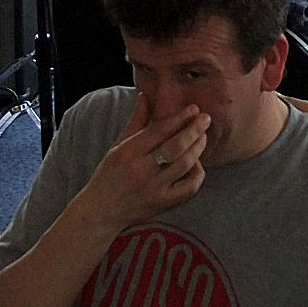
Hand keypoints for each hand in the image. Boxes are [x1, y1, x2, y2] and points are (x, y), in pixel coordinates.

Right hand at [78, 97, 212, 231]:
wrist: (101, 212)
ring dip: (198, 148)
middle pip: (176, 146)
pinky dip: (197, 173)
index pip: (159, 130)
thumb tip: (145, 94)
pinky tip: (197, 163)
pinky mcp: (162, 204)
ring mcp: (153, 189)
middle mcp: (141, 170)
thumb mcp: (118, 145)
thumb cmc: (109, 174)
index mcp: (128, 152)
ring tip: (203, 137)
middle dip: (195, 130)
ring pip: (185, 165)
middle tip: (206, 118)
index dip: (179, 118)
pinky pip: (188, 188)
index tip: (193, 108)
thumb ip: (136, 121)